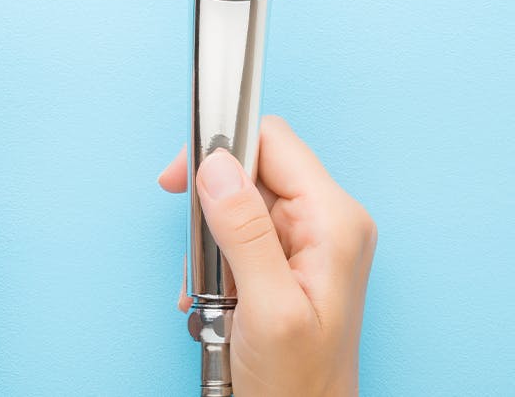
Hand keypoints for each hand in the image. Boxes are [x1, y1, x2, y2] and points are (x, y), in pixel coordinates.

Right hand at [158, 115, 375, 395]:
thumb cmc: (298, 382)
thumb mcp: (267, 307)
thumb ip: (243, 231)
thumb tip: (216, 165)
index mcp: (334, 219)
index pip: (273, 141)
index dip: (221, 149)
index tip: (180, 179)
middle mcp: (328, 221)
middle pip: (253, 169)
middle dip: (212, 207)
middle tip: (197, 255)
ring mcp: (311, 240)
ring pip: (240, 202)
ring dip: (210, 243)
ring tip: (214, 291)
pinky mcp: (292, 258)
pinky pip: (241, 233)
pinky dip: (216, 261)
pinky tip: (217, 297)